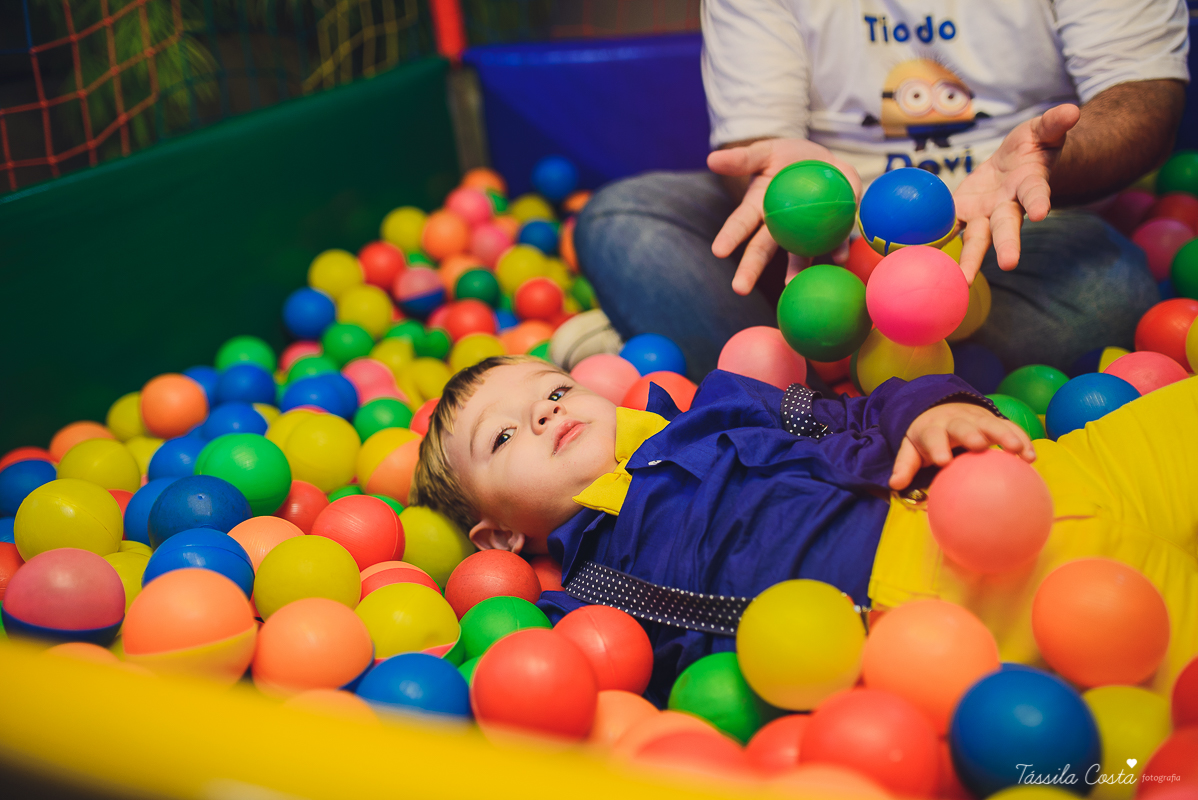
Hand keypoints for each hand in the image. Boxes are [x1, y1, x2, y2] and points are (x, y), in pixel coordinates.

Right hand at [708, 139, 862, 294]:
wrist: (819, 161)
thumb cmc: (786, 157)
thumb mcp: (764, 152)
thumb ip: (741, 158)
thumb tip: (711, 159)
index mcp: (757, 209)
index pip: (739, 224)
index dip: (729, 237)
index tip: (718, 251)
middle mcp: (775, 229)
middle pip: (760, 251)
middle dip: (749, 270)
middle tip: (739, 289)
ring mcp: (800, 234)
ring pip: (795, 255)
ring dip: (794, 272)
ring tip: (791, 286)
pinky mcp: (826, 232)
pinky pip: (831, 243)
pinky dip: (836, 250)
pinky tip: (839, 258)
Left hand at [889, 402, 1034, 489]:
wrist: (941, 407)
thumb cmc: (927, 436)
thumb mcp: (911, 447)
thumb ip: (904, 465)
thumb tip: (894, 484)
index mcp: (932, 429)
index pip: (933, 436)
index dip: (937, 446)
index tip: (943, 461)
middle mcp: (955, 421)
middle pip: (963, 425)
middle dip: (970, 433)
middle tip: (980, 445)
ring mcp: (976, 418)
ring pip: (991, 423)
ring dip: (1005, 435)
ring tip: (1019, 450)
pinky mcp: (993, 419)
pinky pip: (1010, 427)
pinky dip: (1021, 439)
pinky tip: (1031, 457)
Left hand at [954, 104, 1080, 282]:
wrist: (1015, 164)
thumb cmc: (1032, 148)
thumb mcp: (1043, 131)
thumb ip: (1053, 124)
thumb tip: (1071, 111)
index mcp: (1030, 186)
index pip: (1036, 194)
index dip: (1038, 202)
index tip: (1041, 213)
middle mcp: (1008, 207)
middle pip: (1007, 228)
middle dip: (1007, 245)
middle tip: (1008, 265)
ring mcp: (985, 214)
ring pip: (977, 239)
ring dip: (970, 259)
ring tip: (962, 280)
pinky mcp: (963, 213)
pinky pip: (948, 228)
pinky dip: (937, 239)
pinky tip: (922, 255)